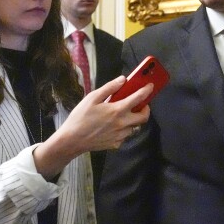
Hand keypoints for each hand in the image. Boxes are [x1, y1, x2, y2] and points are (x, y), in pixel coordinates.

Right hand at [33, 76, 152, 178]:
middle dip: (146, 109)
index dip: (147, 90)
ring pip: (135, 127)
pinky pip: (126, 135)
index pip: (138, 98)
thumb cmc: (80, 117)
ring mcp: (121, 136)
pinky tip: (113, 126)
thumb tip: (123, 80)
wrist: (72, 140)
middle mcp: (123, 124)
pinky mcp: (116, 144)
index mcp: (117, 110)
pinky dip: (124, 129)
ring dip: (133, 119)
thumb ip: (109, 88)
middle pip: (144, 117)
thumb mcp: (92, 98)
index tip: (151, 86)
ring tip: (123, 114)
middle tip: (140, 104)